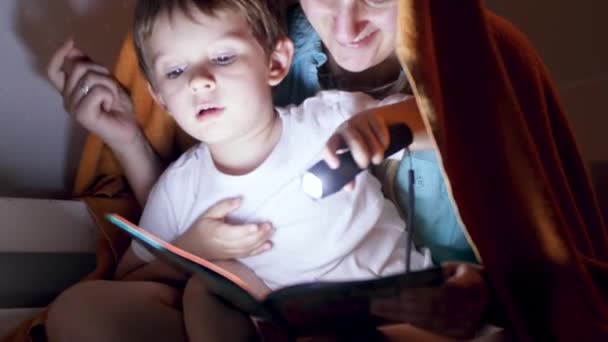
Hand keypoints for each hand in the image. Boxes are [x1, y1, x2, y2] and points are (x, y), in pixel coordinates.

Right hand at [47, 39, 138, 149]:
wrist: (129, 130)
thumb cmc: (118, 107)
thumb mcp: (105, 81)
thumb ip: (89, 68)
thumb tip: (73, 49)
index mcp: (70, 90)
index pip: (53, 71)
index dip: (59, 54)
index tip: (71, 42)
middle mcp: (67, 98)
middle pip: (78, 67)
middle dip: (101, 72)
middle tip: (111, 89)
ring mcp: (73, 107)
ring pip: (89, 77)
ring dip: (108, 85)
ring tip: (111, 99)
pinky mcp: (82, 114)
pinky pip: (97, 91)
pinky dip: (109, 94)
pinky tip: (110, 107)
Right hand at [188, 197, 273, 259]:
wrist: (193, 248)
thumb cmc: (202, 227)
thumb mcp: (209, 213)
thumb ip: (224, 206)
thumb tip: (239, 200)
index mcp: (216, 233)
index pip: (233, 233)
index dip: (245, 231)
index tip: (256, 226)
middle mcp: (224, 245)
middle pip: (243, 242)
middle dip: (258, 235)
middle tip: (269, 225)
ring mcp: (229, 252)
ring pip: (247, 248)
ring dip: (261, 241)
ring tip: (271, 231)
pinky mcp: (233, 256)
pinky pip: (247, 255)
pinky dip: (259, 251)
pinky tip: (269, 245)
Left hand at [322, 109, 388, 190]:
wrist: (380, 123)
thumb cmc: (364, 144)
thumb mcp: (357, 158)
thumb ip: (351, 173)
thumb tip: (350, 187)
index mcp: (338, 139)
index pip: (329, 145)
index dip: (330, 155)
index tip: (336, 166)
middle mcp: (346, 128)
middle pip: (353, 140)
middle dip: (361, 154)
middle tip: (366, 165)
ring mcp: (360, 120)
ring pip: (368, 137)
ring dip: (375, 151)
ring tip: (378, 160)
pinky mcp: (374, 115)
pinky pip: (379, 130)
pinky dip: (384, 141)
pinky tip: (385, 145)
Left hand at [370, 263, 488, 338]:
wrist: (495, 300)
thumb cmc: (472, 278)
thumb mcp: (461, 268)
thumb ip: (440, 272)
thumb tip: (415, 278)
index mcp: (467, 290)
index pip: (437, 295)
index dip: (415, 295)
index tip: (394, 292)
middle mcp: (465, 310)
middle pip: (427, 311)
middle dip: (400, 307)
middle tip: (376, 303)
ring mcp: (461, 325)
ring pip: (427, 321)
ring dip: (401, 315)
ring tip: (380, 309)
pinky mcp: (457, 334)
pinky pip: (431, 328)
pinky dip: (412, 321)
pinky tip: (396, 316)